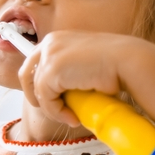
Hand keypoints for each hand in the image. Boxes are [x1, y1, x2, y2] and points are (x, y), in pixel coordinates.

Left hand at [17, 31, 133, 126]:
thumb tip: (58, 95)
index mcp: (57, 38)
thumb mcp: (84, 65)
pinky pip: (46, 100)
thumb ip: (68, 72)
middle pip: (26, 76)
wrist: (128, 62)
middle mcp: (50, 42)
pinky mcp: (52, 70)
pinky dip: (58, 112)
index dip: (38, 85)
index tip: (53, 101)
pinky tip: (73, 116)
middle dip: (38, 97)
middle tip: (57, 111)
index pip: (34, 64)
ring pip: (37, 91)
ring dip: (53, 109)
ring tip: (72, 116)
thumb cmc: (114, 66)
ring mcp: (49, 55)